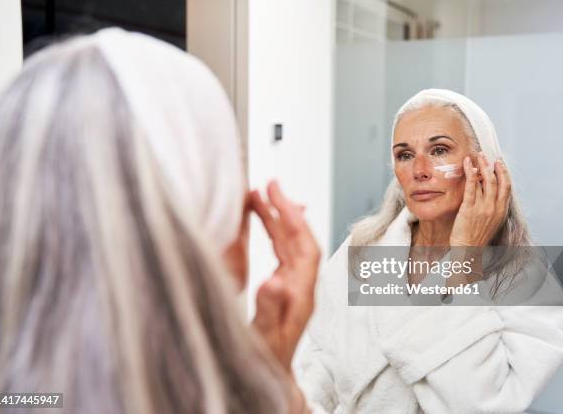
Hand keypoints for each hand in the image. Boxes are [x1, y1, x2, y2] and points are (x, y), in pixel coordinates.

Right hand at [250, 180, 320, 373]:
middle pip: (298, 238)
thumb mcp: (265, 336)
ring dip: (276, 217)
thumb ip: (271, 309)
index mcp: (301, 293)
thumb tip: (273, 279)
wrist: (271, 376)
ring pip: (289, 242)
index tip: (277, 195)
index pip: (304, 246)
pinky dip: (272, 232)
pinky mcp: (284, 286)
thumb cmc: (267, 359)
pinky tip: (262, 222)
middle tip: (268, 185)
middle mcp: (301, 284)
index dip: (292, 218)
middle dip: (284, 209)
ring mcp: (293, 284)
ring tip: (258, 196)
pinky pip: (281, 251)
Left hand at [450, 152, 510, 247]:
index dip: (504, 173)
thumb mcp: (492, 220)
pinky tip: (467, 164)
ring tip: (478, 157)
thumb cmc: (477, 235)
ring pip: (485, 181)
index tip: (500, 163)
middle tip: (487, 155)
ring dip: (482, 166)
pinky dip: (470, 173)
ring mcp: (482, 207)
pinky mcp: (469, 208)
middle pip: (497, 181)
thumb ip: (493, 206)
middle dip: (492, 166)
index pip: (507, 187)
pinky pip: (471, 186)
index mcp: (501, 210)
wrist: (468, 248)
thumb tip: (489, 190)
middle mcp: (494, 207)